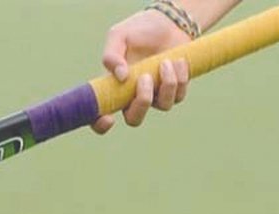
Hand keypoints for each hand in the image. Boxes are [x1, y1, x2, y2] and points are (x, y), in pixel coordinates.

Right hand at [92, 10, 191, 133]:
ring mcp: (154, 96)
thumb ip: (111, 56)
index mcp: (112, 88)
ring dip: (166, 84)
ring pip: (162, 106)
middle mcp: (132, 97)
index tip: (109, 118)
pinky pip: (178, 96)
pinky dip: (179, 78)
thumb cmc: (136, 31)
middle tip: (145, 77)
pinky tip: (177, 61)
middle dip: (142, 103)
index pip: (99, 116)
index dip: (100, 124)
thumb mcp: (118, 36)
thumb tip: (121, 77)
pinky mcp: (174, 91)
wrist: (165, 23)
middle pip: (134, 119)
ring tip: (165, 62)